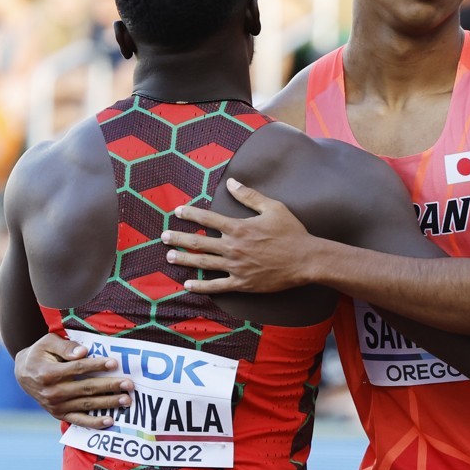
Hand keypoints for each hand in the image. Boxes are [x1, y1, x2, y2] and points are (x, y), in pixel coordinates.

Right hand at [15, 333, 132, 427]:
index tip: (114, 363)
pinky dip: (94, 423)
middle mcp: (52, 392)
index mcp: (48, 373)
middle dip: (109, 386)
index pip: (78, 369)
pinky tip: (110, 421)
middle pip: (86, 388)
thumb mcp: (48, 343)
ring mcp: (55, 406)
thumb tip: (83, 352)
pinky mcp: (58, 414)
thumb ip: (66, 347)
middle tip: (129, 384)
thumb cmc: (40, 353)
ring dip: (108, 403)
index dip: (96, 366)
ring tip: (126, 400)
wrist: (23, 372)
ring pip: (86, 405)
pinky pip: (78, 420)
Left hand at [161, 178, 314, 293]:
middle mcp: (233, 247)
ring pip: (203, 263)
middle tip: (164, 237)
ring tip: (169, 257)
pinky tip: (187, 285)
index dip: (191, 214)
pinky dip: (200, 286)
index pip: (208, 218)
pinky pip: (217, 286)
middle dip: (179, 238)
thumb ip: (249, 196)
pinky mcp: (242, 283)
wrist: (305, 260)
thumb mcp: (273, 207)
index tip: (178, 212)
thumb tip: (231, 183)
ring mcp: (236, 267)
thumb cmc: (291, 232)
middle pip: (199, 242)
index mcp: (239, 227)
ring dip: (184, 259)